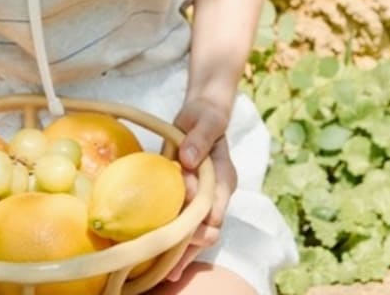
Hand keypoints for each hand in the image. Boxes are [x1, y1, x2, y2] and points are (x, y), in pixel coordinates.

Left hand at [166, 98, 236, 281]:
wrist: (200, 115)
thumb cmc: (205, 117)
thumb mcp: (205, 121)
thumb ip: (199, 139)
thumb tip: (188, 160)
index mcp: (224, 177)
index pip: (217, 204)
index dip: (202, 215)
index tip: (187, 220)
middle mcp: (217, 194)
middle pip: (209, 227)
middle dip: (193, 242)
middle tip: (173, 259)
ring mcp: (203, 199)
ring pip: (197, 232)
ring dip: (184, 251)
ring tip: (167, 273)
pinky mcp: (187, 199)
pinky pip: (184, 223)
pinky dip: (176, 242)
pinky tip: (165, 264)